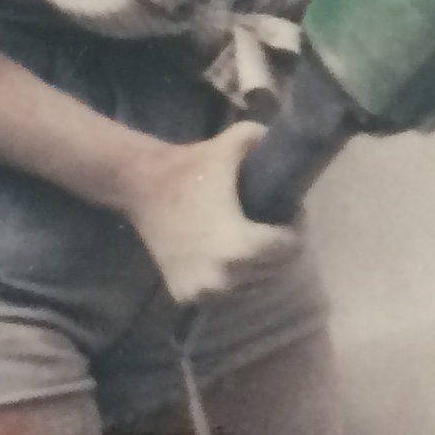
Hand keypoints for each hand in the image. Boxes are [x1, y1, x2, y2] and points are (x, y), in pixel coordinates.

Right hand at [120, 125, 300, 306]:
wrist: (140, 186)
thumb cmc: (190, 169)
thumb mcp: (232, 145)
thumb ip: (264, 138)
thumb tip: (284, 139)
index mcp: (242, 247)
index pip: (290, 249)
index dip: (293, 227)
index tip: (287, 212)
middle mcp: (225, 279)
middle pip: (272, 269)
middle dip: (276, 247)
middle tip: (269, 225)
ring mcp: (204, 292)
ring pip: (250, 285)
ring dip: (256, 267)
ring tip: (252, 240)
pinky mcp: (187, 296)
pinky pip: (224, 294)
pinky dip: (230, 279)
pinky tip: (229, 258)